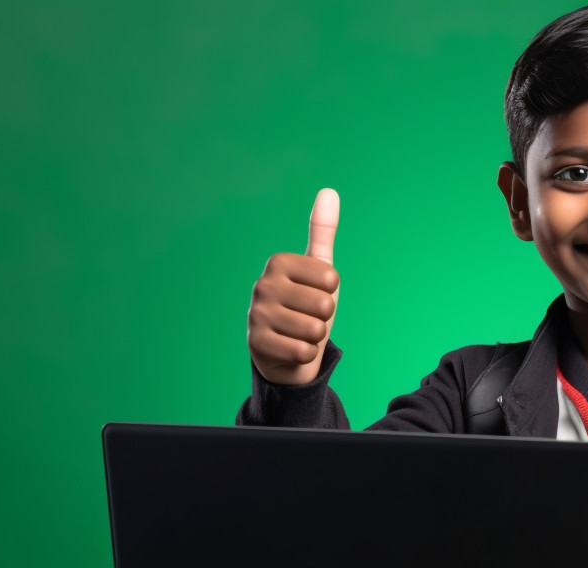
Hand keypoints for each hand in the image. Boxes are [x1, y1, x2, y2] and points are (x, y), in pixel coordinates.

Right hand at [246, 188, 340, 384]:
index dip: (331, 293)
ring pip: (314, 330)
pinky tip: (291, 348)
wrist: (284, 351)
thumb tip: (329, 191)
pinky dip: (304, 355)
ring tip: (299, 333)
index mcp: (278, 262)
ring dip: (314, 338)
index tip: (313, 294)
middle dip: (324, 318)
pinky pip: (302, 351)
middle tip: (306, 317)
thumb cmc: (305, 306)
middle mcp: (263, 284)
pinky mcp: (256, 343)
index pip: (331, 279)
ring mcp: (256, 314)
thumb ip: (322, 233)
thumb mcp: (318, 270)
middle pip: (324, 305)